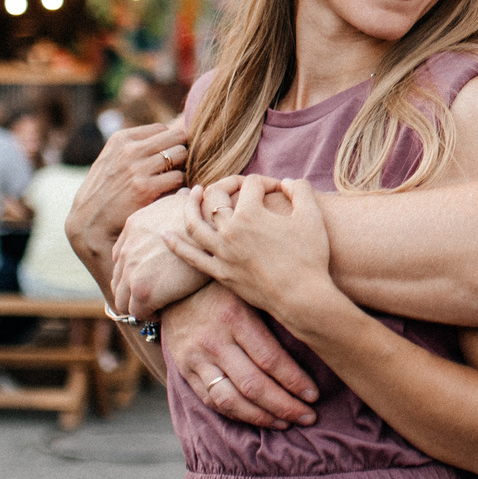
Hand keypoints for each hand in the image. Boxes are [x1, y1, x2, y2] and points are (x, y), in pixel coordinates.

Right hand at [67, 122, 188, 267]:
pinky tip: (169, 192)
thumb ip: (135, 145)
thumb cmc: (106, 190)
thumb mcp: (113, 158)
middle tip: (175, 168)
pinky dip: (179, 185)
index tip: (165, 158)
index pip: (162, 129)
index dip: (169, 143)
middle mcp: (129, 150)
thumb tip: (168, 134)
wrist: (89, 222)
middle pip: (176, 137)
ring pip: (181, 155)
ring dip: (181, 168)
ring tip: (172, 180)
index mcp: (121, 138)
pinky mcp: (145, 188)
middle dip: (179, 152)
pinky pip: (179, 178)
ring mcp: (137, 168)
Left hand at [112, 190, 211, 319]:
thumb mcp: (185, 201)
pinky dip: (148, 314)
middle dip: (132, 290)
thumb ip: (177, 201)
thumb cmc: (209, 215)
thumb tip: (187, 190)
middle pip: (118, 279)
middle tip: (151, 298)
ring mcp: (132, 270)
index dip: (134, 269)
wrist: (216, 229)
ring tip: (156, 308)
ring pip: (123, 299)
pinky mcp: (143, 290)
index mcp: (133, 227)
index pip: (120, 257)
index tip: (150, 277)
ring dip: (137, 305)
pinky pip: (138, 312)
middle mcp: (127, 249)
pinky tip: (163, 312)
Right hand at [159, 283, 319, 428]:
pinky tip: (259, 419)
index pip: (270, 359)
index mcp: (235, 316)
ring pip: (231, 400)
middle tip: (308, 416)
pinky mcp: (185, 371)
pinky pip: (212, 401)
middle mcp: (214, 340)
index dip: (294, 381)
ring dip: (262, 417)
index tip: (314, 395)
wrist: (173, 288)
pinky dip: (237, 415)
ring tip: (287, 422)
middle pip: (253, 385)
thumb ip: (275, 309)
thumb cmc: (225, 287)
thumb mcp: (249, 289)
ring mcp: (196, 358)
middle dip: (284, 405)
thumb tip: (318, 331)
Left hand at [165, 177, 339, 326]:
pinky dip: (176, 245)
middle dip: (227, 185)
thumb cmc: (310, 256)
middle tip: (238, 186)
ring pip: (195, 224)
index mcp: (251, 213)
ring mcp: (221, 253)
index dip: (267, 182)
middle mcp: (230, 230)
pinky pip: (190, 258)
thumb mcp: (312, 215)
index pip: (251, 184)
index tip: (280, 190)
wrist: (302, 297)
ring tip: (193, 194)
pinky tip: (165, 235)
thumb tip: (285, 181)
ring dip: (190, 205)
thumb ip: (299, 189)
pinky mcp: (220, 273)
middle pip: (217, 197)